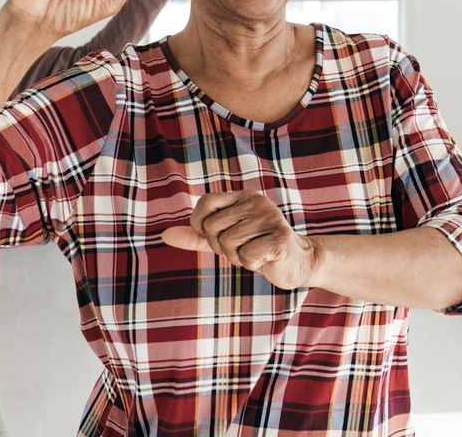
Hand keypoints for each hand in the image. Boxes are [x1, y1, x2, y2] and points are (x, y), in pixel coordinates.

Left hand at [161, 191, 316, 289]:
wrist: (296, 262)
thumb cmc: (258, 249)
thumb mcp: (224, 240)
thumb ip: (196, 237)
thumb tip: (164, 235)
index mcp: (244, 197)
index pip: (205, 203)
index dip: (199, 224)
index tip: (213, 236)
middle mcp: (257, 202)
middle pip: (213, 228)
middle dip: (221, 247)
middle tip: (240, 250)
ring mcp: (270, 218)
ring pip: (228, 243)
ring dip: (237, 257)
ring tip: (255, 254)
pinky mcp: (279, 238)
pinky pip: (246, 255)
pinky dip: (251, 264)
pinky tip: (265, 260)